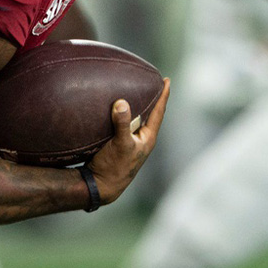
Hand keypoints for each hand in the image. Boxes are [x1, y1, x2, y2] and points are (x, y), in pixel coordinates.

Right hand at [87, 79, 169, 204]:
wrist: (99, 186)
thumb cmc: (114, 168)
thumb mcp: (120, 144)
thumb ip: (122, 124)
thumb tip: (121, 102)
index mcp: (148, 139)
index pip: (159, 112)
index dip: (164, 96)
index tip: (167, 80)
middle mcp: (141, 139)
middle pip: (150, 114)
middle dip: (152, 98)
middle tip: (152, 81)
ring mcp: (130, 143)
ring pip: (136, 119)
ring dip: (136, 106)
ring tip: (135, 91)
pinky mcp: (118, 145)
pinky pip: (123, 124)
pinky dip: (122, 114)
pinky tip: (114, 108)